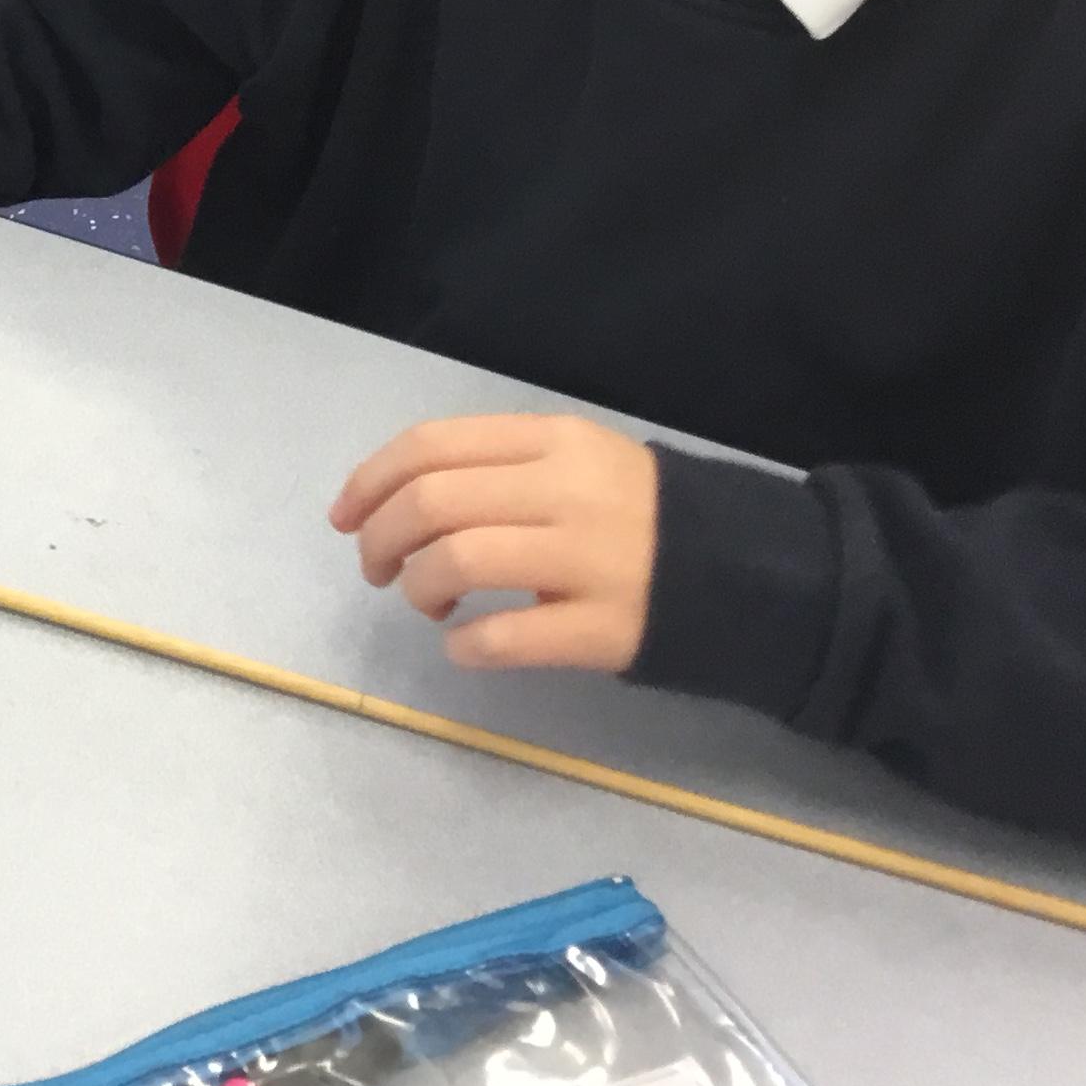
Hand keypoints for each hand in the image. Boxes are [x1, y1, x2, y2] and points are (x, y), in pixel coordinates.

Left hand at [328, 414, 659, 672]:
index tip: (344, 516)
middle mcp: (565, 491)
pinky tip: (465, 644)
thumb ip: (495, 466)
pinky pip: (505, 637)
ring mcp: (587, 560)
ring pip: (459, 559)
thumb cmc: (635, 514)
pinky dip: (465, 645)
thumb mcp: (573, 461)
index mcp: (552, 440)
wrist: (741, 571)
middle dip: (380, 538)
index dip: (369, 480)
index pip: (432, 445)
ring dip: (418, 586)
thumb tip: (393, 496)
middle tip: (376, 569)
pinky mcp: (603, 627)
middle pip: (431, 502)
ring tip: (429, 601)